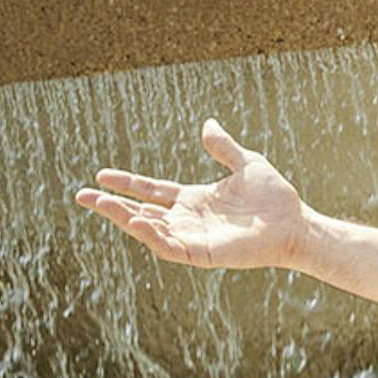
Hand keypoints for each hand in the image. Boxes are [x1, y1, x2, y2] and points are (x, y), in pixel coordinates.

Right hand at [74, 119, 307, 270]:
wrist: (295, 223)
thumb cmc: (276, 198)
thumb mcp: (247, 164)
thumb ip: (224, 147)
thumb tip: (208, 124)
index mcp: (195, 199)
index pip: (152, 191)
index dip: (127, 183)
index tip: (101, 174)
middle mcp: (189, 219)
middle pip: (141, 212)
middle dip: (111, 205)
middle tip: (82, 195)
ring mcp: (194, 237)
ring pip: (149, 230)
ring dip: (124, 218)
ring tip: (100, 203)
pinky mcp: (202, 253)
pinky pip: (169, 247)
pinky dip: (151, 235)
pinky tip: (136, 220)